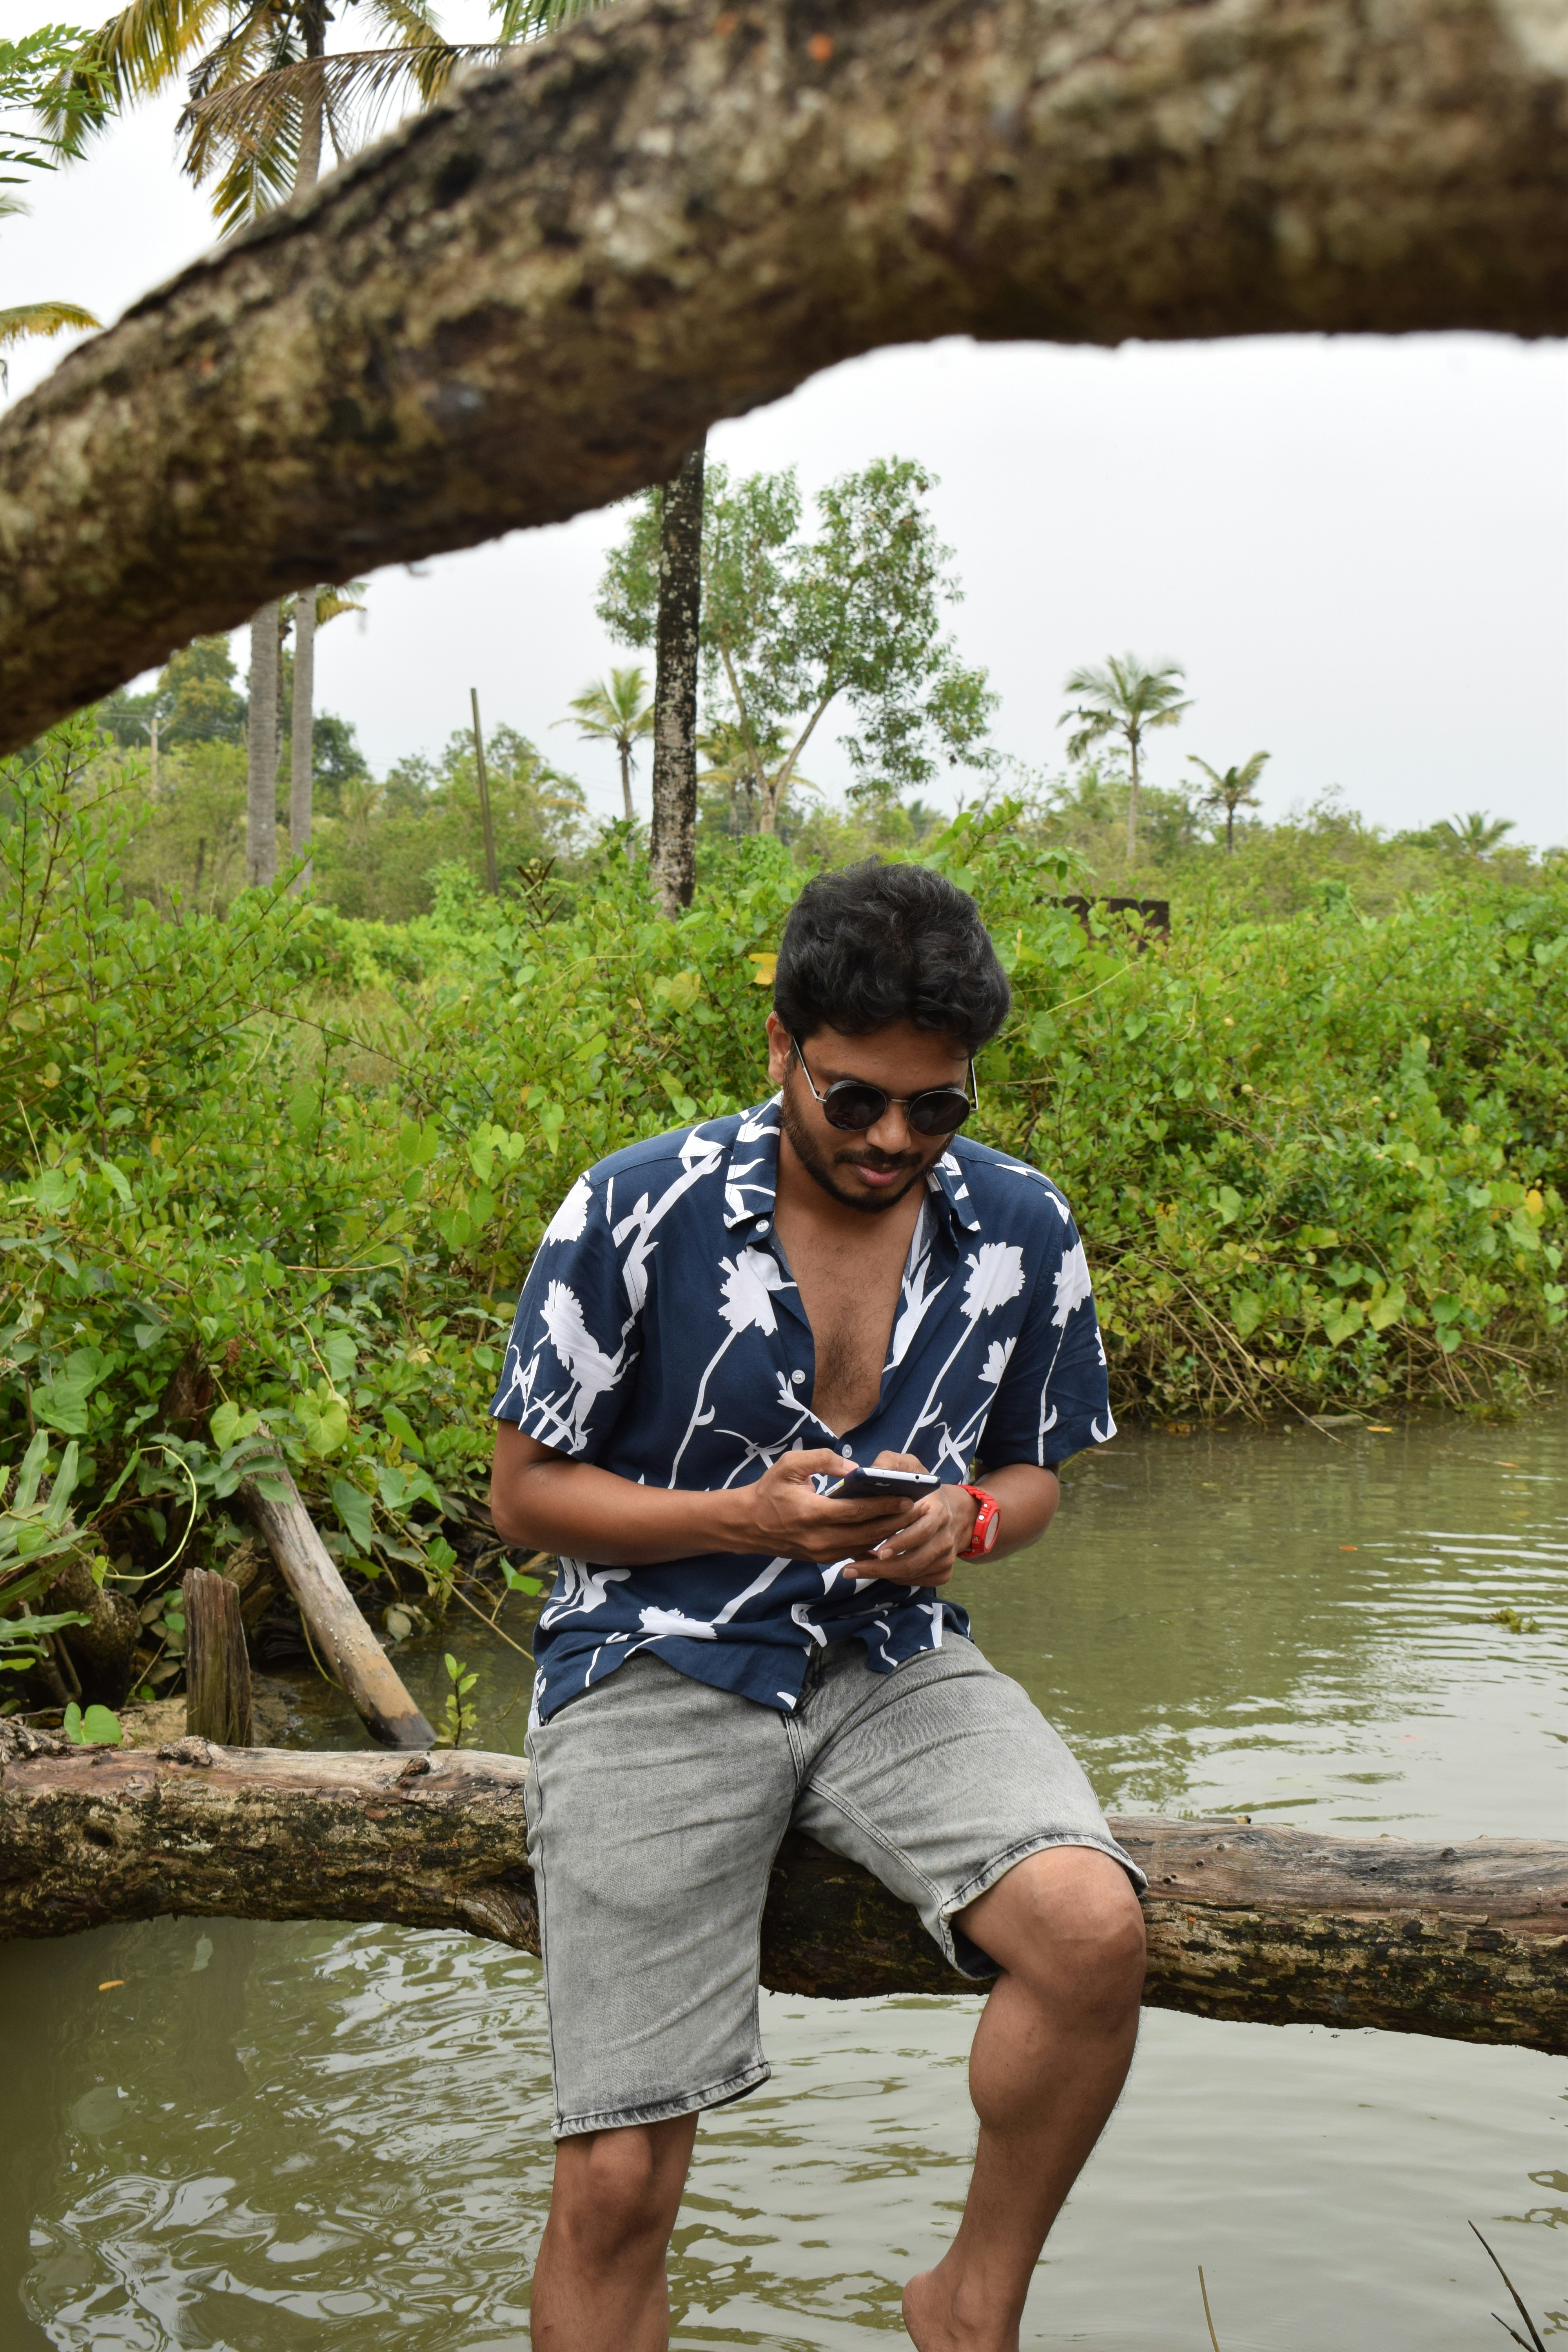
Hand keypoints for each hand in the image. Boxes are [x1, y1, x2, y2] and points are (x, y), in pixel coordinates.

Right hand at [740, 1447, 909, 1563]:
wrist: (746, 1525)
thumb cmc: (769, 1490)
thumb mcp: (790, 1465)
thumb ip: (823, 1460)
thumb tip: (854, 1469)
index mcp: (812, 1513)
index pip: (857, 1511)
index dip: (884, 1505)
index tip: (907, 1497)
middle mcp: (819, 1539)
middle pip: (867, 1532)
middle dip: (896, 1521)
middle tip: (921, 1510)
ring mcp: (821, 1553)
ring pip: (864, 1546)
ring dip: (889, 1535)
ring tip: (911, 1521)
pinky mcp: (821, 1559)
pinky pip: (854, 1554)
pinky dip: (873, 1547)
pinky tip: (892, 1538)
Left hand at [842, 1451, 979, 1587]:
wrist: (953, 1510)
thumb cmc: (922, 1488)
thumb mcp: (910, 1466)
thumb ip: (890, 1464)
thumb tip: (869, 1472)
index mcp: (938, 1511)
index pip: (921, 1531)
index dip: (899, 1542)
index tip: (875, 1551)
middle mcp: (946, 1537)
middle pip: (915, 1560)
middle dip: (881, 1568)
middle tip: (850, 1569)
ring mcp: (946, 1557)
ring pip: (913, 1574)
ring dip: (883, 1575)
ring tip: (854, 1570)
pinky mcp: (944, 1571)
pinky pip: (919, 1582)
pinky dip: (896, 1579)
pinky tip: (877, 1572)